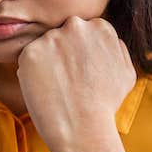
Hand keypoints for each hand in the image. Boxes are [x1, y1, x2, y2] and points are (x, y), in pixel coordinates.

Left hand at [17, 16, 134, 151]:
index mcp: (99, 26)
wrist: (82, 125)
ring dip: (44, 63)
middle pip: (60, 36)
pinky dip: (30, 74)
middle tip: (65, 79)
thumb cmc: (105, 104)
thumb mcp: (125, 70)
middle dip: (60, 53)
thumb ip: (115, 48)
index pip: (80, 32)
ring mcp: (51, 38)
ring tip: (56, 87)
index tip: (78, 71)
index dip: (77, 53)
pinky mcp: (30, 52)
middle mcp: (75, 26)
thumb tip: (106, 41)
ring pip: (42, 48)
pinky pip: (27, 60)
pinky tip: (44, 89)